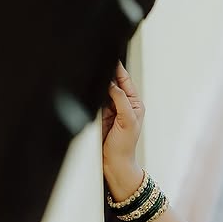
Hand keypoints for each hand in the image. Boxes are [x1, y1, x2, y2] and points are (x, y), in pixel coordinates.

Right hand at [102, 61, 144, 191]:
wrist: (113, 163)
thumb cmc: (125, 146)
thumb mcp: (128, 120)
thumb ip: (120, 100)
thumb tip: (111, 83)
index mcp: (135, 103)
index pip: (125, 80)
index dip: (118, 69)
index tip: (110, 57)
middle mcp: (123, 104)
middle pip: (113, 82)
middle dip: (106, 74)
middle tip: (96, 61)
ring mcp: (110, 109)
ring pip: (102, 90)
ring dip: (97, 84)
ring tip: (91, 74)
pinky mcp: (99, 115)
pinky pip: (94, 100)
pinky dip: (91, 94)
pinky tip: (87, 89)